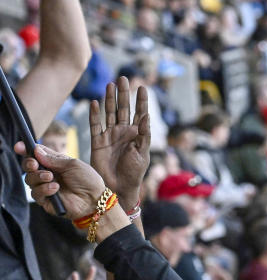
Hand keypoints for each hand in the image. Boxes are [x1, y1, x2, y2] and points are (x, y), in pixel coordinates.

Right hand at [16, 142, 105, 218]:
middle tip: (34, 164)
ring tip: (50, 177)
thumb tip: (36, 150)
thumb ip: (54, 159)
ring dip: (38, 176)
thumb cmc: (88, 181)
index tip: (19, 146)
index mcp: (54, 164)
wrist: (96, 200)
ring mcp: (46, 188)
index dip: (26, 150)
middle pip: (28, 167)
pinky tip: (55, 188)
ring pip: (29, 180)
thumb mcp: (72, 164)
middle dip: (28, 163)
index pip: (36, 155)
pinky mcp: (46, 201)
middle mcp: (48, 174)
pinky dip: (44, 189)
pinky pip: (36, 193)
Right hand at [90, 77, 150, 208]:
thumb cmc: (134, 172)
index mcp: (137, 135)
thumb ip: (144, 134)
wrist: (118, 187)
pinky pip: (95, 125)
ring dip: (109, 99)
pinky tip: (94, 102)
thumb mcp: (142, 153)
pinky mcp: (97, 142)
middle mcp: (123, 132)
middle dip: (123, 94)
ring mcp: (110, 136)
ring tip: (110, 84)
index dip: (141, 100)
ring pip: (110, 113)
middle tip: (123, 78)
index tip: (143, 86)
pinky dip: (94, 114)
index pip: (140, 113)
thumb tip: (147, 116)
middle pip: (123, 108)